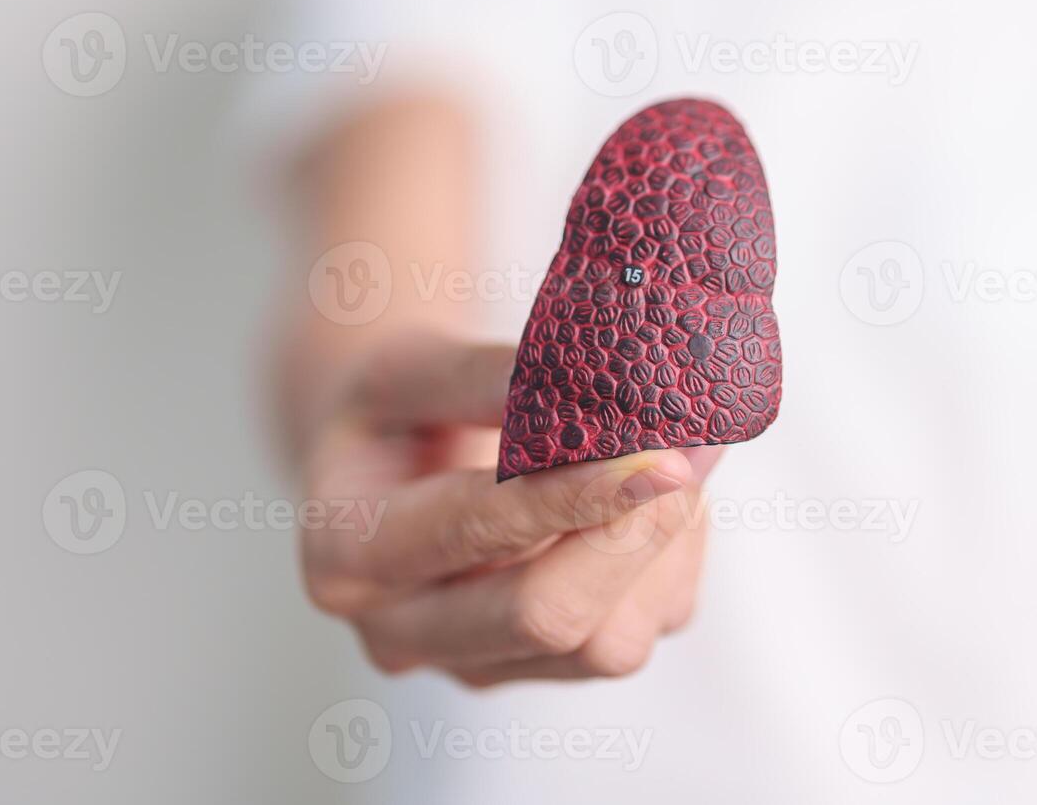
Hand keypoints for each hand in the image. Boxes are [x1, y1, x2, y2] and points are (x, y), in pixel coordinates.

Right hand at [297, 328, 718, 684]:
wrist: (389, 462)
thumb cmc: (394, 411)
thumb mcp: (408, 368)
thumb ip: (486, 376)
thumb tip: (594, 391)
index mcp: (348, 556)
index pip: (475, 531)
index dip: (573, 495)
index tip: (651, 455)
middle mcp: (405, 634)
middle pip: (547, 619)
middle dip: (631, 535)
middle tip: (688, 454)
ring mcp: (481, 665)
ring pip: (610, 645)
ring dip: (663, 550)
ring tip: (676, 460)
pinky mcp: (551, 668)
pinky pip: (645, 629)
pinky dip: (673, 560)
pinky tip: (658, 498)